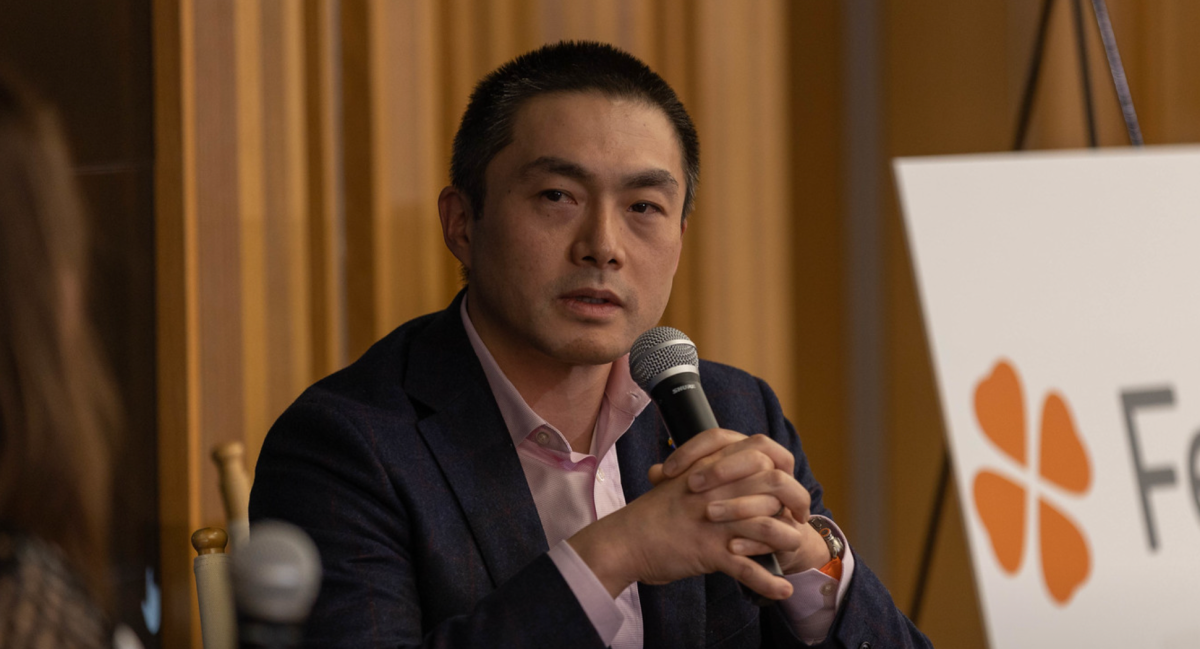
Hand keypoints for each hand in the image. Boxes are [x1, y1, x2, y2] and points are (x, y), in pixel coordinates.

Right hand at [569, 429, 810, 600]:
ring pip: (770, 527)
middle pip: (775, 487)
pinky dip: (769, 582)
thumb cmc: (651, 515)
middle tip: (799, 519)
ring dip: (788, 542)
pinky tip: (783, 590)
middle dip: (794, 505)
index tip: (785, 489)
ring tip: (794, 551)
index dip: (782, 470)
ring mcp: (715, 521)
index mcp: (712, 469)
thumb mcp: (679, 482)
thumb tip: (729, 475)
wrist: (625, 540)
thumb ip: (706, 474)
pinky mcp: (710, 551)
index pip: (762, 456)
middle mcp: (718, 490)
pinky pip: (748, 569)